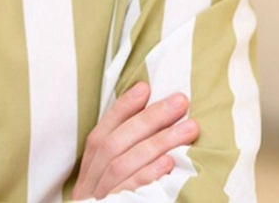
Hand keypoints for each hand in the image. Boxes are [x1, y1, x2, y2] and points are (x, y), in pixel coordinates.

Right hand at [71, 82, 199, 199]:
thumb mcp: (108, 186)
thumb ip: (124, 159)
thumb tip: (149, 123)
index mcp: (88, 171)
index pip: (103, 131)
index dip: (122, 108)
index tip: (145, 87)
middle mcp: (91, 183)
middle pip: (117, 143)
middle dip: (149, 119)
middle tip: (180, 101)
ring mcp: (102, 199)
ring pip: (125, 163)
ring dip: (159, 142)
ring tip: (189, 127)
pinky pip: (131, 192)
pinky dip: (148, 175)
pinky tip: (169, 163)